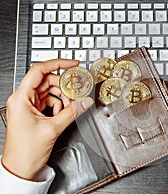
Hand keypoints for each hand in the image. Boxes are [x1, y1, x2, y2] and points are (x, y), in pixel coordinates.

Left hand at [2, 59, 93, 179]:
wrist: (20, 168)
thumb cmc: (25, 151)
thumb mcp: (52, 128)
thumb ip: (71, 112)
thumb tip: (84, 101)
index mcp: (21, 98)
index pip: (39, 70)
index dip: (58, 64)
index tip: (72, 64)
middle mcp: (23, 99)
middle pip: (47, 81)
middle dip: (64, 86)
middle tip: (77, 91)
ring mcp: (28, 106)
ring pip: (50, 92)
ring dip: (63, 97)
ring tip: (71, 106)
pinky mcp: (34, 113)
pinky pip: (50, 102)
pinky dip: (59, 105)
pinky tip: (64, 113)